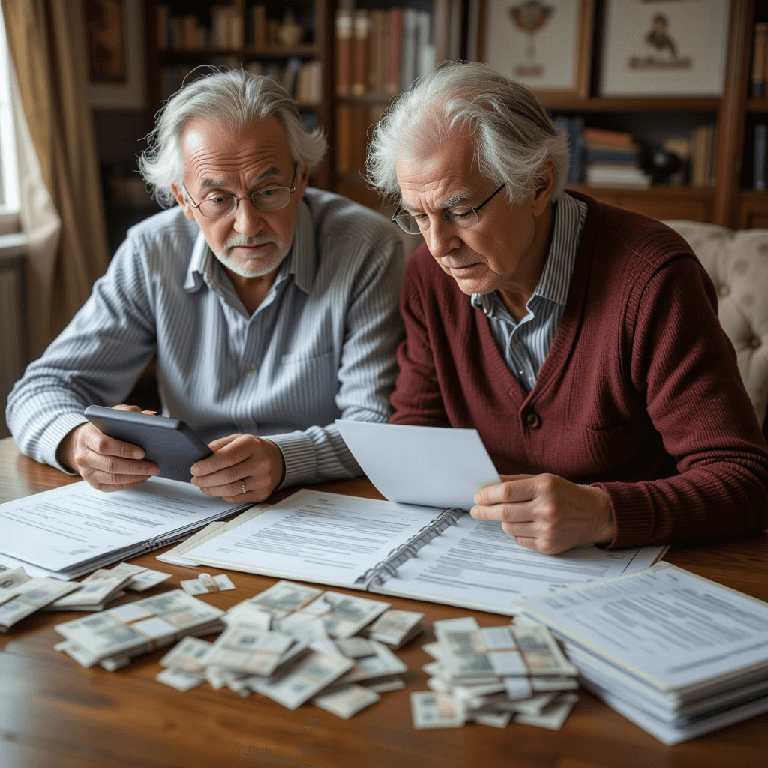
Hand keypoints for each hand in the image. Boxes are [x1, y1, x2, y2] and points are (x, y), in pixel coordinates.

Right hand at [56, 404, 159, 490]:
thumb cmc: (103, 428)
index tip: (142, 452)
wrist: (84, 443)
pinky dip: (130, 483)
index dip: (124, 450)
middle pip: (110, 464)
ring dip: (135, 476)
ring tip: (150, 472)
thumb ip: (129, 413)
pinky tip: (142, 477)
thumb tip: (150, 416)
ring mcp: (87, 471)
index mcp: (87, 436)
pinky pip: (113, 486)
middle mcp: (83, 455)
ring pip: (112, 478)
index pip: (104, 445)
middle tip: (154, 466)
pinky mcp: (93, 482)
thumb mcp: (113, 415)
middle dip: (135, 467)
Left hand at [190, 434, 284, 502]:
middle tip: (195, 480)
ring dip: (212, 489)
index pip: (226, 457)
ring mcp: (263, 480)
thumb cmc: (251, 449)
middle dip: (206, 479)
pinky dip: (223, 494)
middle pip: (227, 476)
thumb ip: (218, 447)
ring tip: (203, 486)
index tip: (194, 469)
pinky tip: (217, 489)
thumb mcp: (237, 440)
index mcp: (252, 445)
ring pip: (230, 490)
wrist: (277, 460)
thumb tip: (199, 459)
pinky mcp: (262, 493)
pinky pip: (236, 498)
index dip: (207, 465)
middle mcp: (261, 463)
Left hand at [470, 473, 613, 554]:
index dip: (487, 495)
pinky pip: (520, 540)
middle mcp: (547, 509)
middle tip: (475, 510)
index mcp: (545, 487)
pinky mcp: (549, 546)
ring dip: (501, 522)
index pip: (506, 492)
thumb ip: (515, 481)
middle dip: (484, 511)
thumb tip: (488, 484)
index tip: (477, 497)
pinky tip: (522, 525)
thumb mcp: (544, 479)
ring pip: (509, 528)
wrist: (595, 515)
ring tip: (505, 515)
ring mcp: (548, 530)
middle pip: (504, 512)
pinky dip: (515, 532)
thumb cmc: (565, 494)